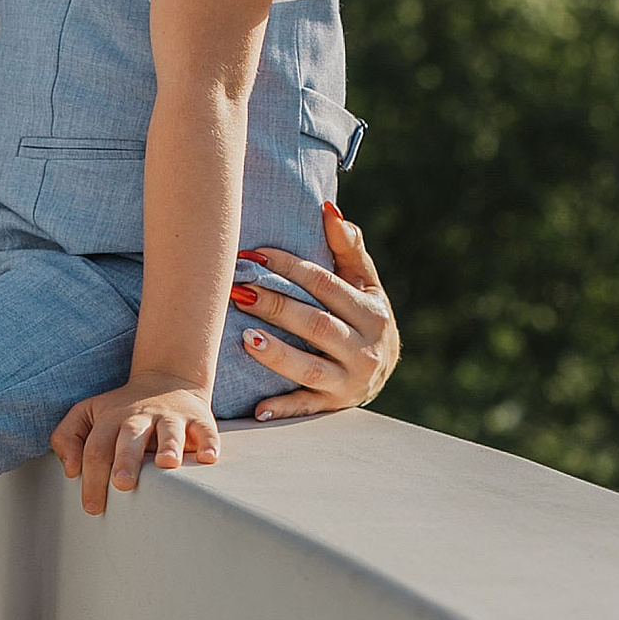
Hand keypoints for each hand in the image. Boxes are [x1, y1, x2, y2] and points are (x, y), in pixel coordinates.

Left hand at [51, 377, 219, 515]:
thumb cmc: (121, 410)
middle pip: (129, 438)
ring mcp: (170, 417)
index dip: (92, 478)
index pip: (96, 449)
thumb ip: (67, 437)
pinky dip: (208, 443)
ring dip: (168, 447)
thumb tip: (71, 470)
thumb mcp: (87, 414)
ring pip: (169, 431)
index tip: (92, 507)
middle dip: (125, 461)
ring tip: (166, 465)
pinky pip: (205, 429)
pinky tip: (207, 457)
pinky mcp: (198, 419)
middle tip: (122, 484)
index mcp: (110, 419)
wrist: (166, 380)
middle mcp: (140, 417)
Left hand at [232, 199, 399, 419]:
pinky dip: (282, 408)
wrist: (381, 369)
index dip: (289, 269)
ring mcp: (349, 381)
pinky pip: (305, 408)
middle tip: (237, 290)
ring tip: (245, 338)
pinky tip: (257, 408)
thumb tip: (329, 211)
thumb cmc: (364, 315)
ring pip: (310, 369)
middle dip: (276, 306)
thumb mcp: (365, 283)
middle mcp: (364, 349)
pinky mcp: (332, 406)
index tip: (253, 256)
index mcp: (371, 312)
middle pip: (316, 325)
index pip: (325, 285)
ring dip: (277, 354)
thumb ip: (349, 248)